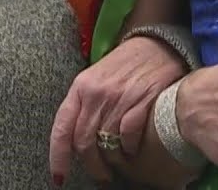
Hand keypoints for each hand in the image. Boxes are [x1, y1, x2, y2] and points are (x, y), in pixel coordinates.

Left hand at [49, 37, 185, 183]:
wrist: (158, 42)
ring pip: (106, 141)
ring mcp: (119, 96)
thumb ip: (85, 104)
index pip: (62, 129)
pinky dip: (129, 146)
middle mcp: (97, 93)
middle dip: (91, 165)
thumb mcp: (97, 77)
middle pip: (84, 141)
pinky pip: (129, 133)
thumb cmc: (126, 63)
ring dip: (111, 159)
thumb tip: (77, 140)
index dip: (58, 157)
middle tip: (100, 175)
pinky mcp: (143, 98)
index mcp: (80, 87)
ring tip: (117, 166)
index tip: (59, 177)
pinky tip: (132, 149)